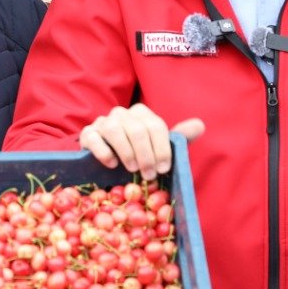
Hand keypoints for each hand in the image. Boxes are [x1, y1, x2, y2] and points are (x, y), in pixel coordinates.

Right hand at [78, 104, 204, 180]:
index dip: (162, 148)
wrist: (105, 156)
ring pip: (115, 130)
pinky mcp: (87, 134)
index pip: (155, 125)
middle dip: (146, 154)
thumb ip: (178, 138)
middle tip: (149, 175)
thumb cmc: (137, 153)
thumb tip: (200, 125)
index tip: (163, 168)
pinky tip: (111, 164)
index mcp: (141, 113)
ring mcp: (102, 122)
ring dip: (127, 152)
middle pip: (137, 128)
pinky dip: (103, 151)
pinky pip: (94, 138)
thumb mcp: (158, 146)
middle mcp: (121, 113)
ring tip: (132, 170)